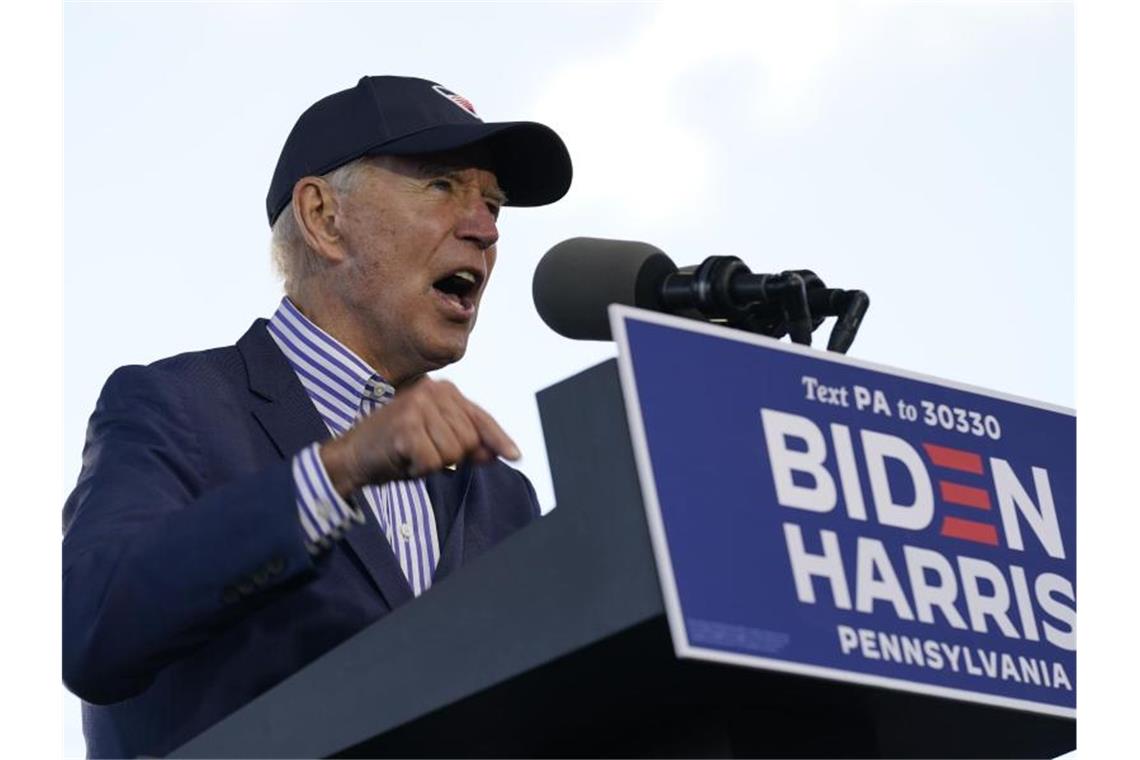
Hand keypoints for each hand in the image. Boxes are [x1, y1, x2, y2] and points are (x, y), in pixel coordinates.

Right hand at [319, 378, 518, 496]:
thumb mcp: (437, 444)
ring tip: (411, 453)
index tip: (516, 456)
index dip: (499, 440)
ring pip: (454, 453)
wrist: (352, 455)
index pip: (481, 418)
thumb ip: (468, 444)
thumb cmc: (396, 449)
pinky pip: (432, 463)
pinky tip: (402, 458)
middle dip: (451, 458)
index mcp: (444, 390)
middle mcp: (433, 391)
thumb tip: (498, 453)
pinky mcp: (406, 426)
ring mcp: (418, 406)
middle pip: (470, 441)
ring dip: (433, 464)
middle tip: (422, 451)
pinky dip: (418, 470)